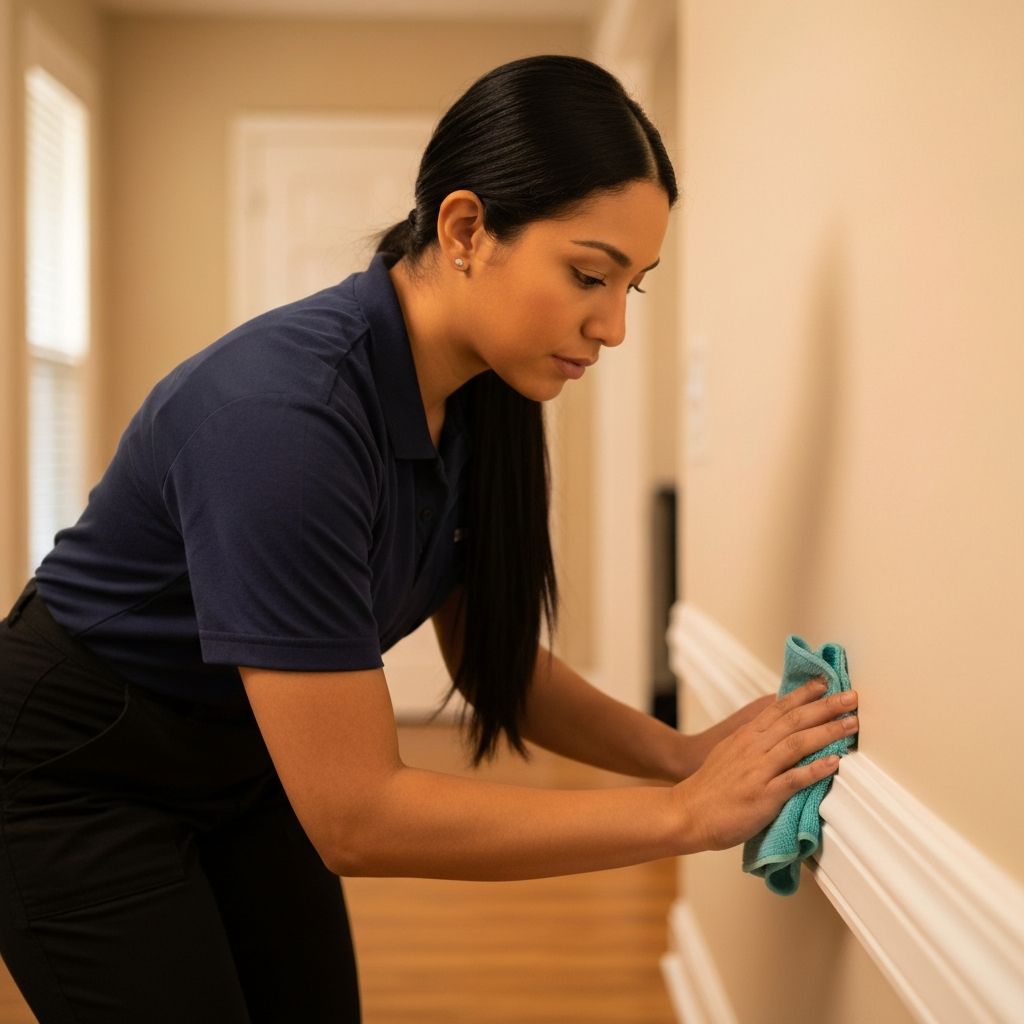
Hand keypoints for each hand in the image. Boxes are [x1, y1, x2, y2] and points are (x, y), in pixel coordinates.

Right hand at [672, 679, 858, 851]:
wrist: (687, 813)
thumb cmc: (710, 786)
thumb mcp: (728, 751)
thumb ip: (752, 737)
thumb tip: (774, 723)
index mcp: (746, 737)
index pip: (779, 708)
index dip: (804, 694)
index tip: (826, 682)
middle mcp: (753, 748)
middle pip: (793, 720)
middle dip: (825, 706)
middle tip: (851, 696)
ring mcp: (758, 771)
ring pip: (796, 744)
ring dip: (827, 732)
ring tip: (851, 724)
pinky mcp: (762, 796)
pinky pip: (793, 779)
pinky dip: (814, 770)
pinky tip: (834, 763)